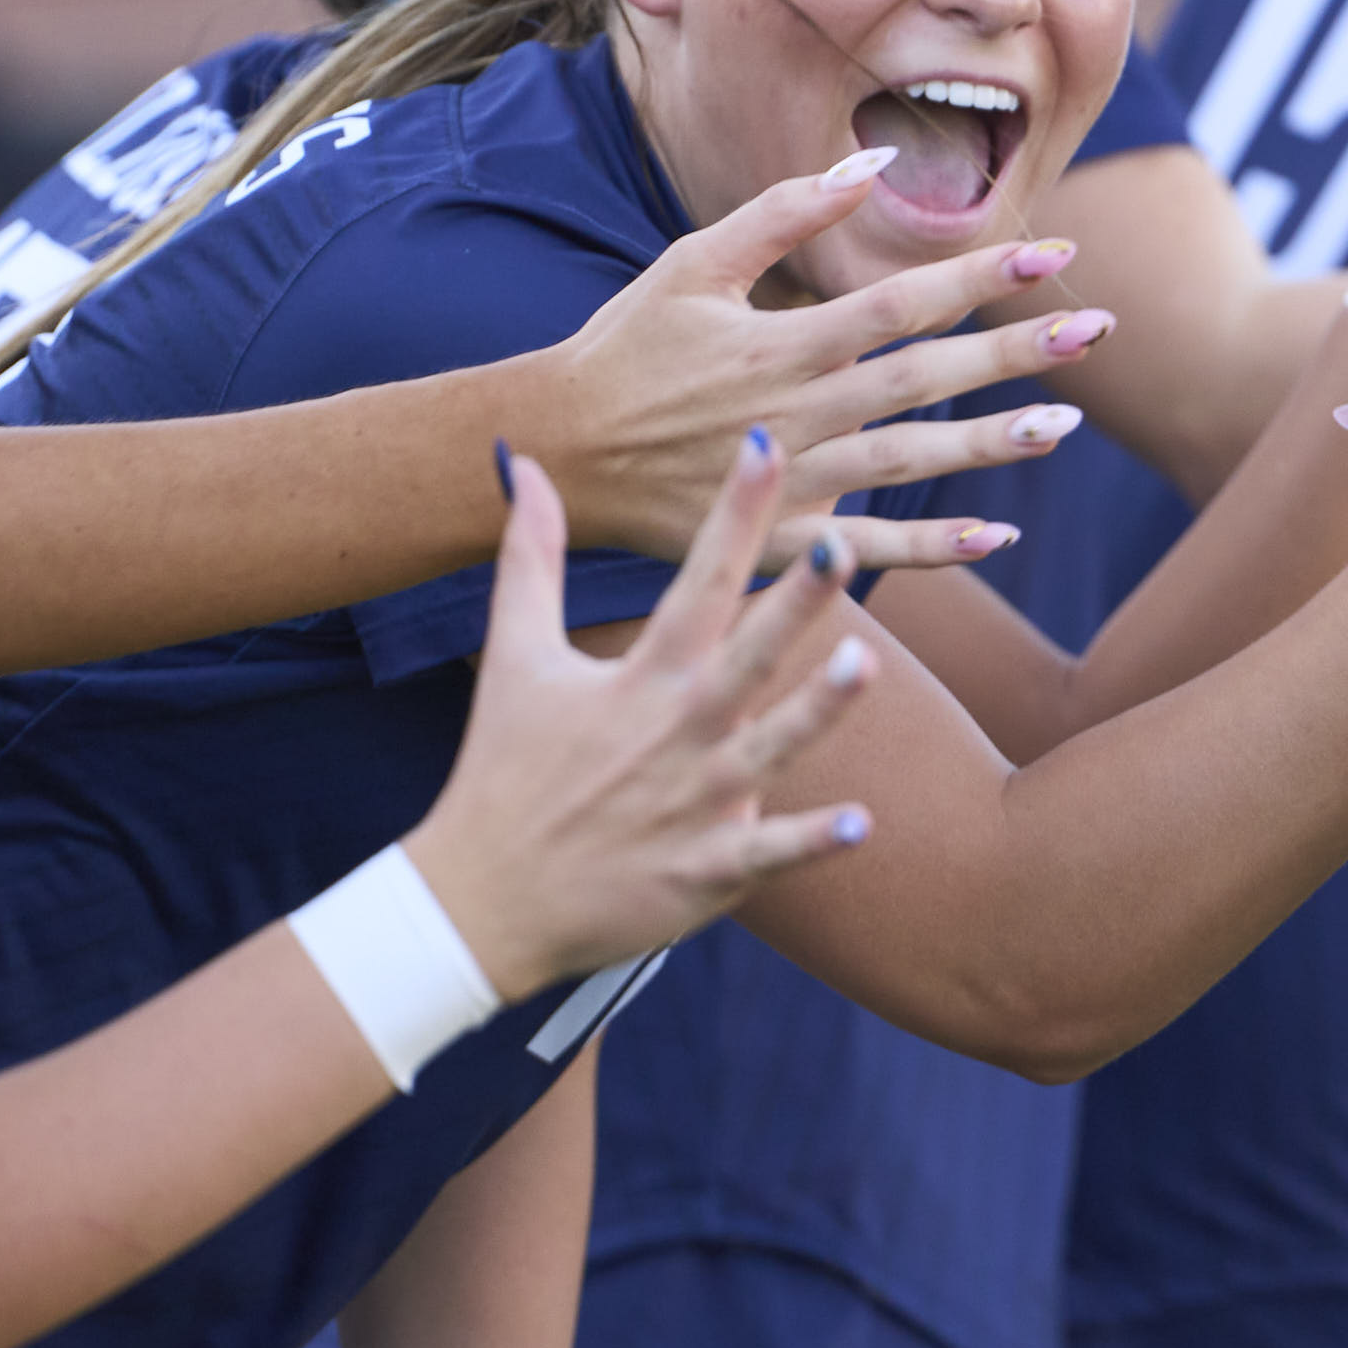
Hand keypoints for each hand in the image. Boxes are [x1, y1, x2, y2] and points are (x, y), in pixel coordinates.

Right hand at [404, 434, 878, 990]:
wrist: (482, 900)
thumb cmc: (507, 770)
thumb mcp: (515, 656)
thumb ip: (530, 559)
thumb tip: (522, 465)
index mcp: (640, 677)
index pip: (695, 581)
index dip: (732, 513)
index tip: (764, 447)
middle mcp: (675, 732)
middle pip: (746, 657)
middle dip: (792, 604)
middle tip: (840, 548)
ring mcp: (693, 804)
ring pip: (769, 749)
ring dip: (817, 711)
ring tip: (865, 663)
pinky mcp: (703, 870)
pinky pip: (767, 854)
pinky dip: (810, 842)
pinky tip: (862, 823)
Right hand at [518, 154, 1120, 575]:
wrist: (556, 450)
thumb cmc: (626, 347)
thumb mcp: (692, 263)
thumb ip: (784, 213)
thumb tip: (875, 163)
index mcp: (778, 342)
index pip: (900, 304)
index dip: (979, 280)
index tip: (1055, 255)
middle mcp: (795, 412)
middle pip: (924, 380)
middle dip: (1014, 355)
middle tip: (1097, 331)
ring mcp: (789, 482)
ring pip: (909, 462)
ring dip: (991, 445)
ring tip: (1067, 425)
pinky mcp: (775, 538)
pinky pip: (867, 547)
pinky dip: (931, 546)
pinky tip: (997, 537)